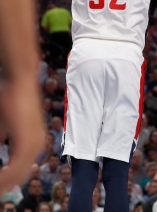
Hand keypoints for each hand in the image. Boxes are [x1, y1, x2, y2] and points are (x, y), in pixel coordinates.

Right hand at [0, 77, 44, 192]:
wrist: (21, 83)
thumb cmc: (12, 101)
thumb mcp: (5, 127)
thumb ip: (3, 141)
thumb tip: (1, 149)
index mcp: (34, 143)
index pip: (22, 170)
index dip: (9, 181)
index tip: (0, 187)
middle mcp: (38, 145)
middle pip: (21, 175)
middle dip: (6, 184)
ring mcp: (34, 143)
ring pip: (19, 173)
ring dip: (4, 182)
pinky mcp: (28, 139)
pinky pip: (16, 165)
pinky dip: (6, 175)